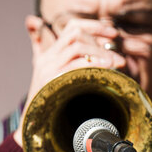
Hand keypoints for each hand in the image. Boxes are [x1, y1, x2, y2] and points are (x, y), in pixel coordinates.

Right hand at [14, 17, 127, 145]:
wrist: (33, 125)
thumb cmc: (49, 103)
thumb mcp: (51, 77)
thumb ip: (53, 58)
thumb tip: (40, 27)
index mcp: (50, 55)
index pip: (72, 27)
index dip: (95, 26)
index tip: (114, 33)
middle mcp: (48, 58)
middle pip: (76, 34)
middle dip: (100, 41)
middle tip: (118, 57)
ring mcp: (48, 68)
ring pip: (77, 46)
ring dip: (100, 52)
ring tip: (116, 63)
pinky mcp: (51, 79)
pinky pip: (76, 64)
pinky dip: (94, 63)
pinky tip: (107, 68)